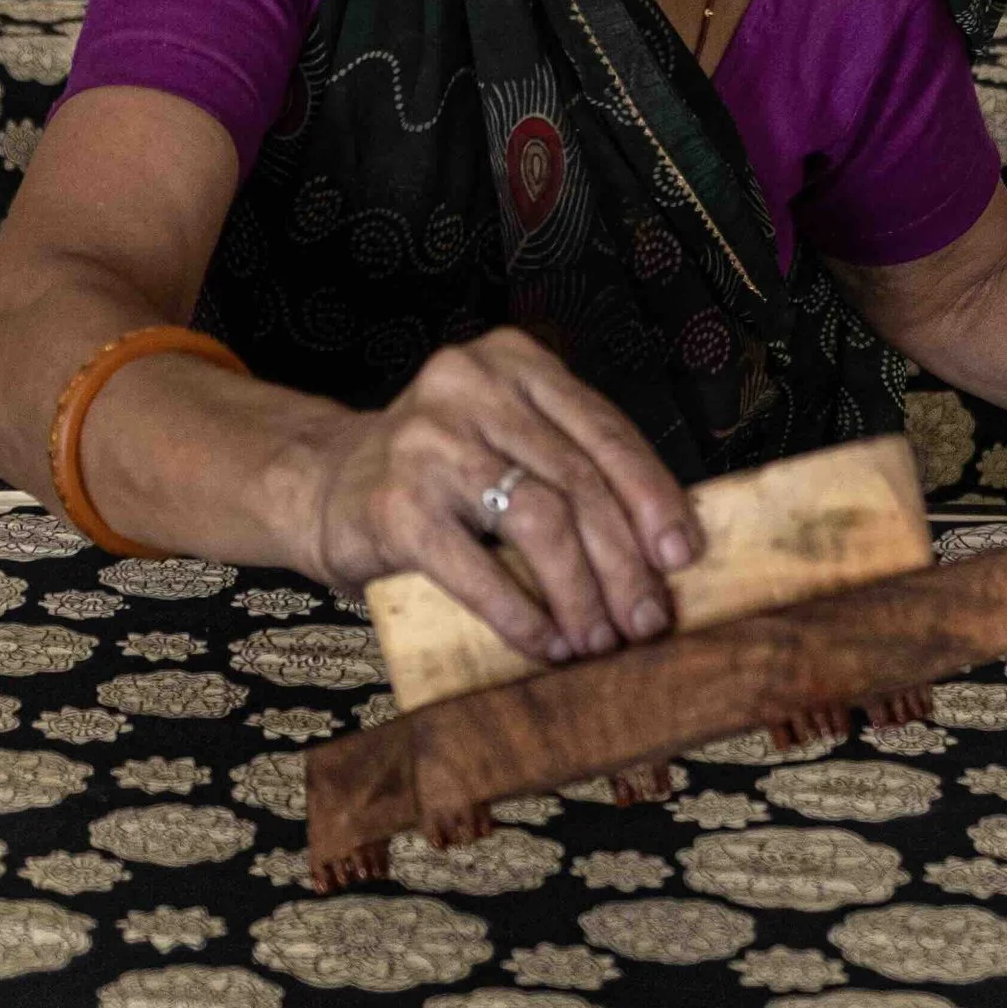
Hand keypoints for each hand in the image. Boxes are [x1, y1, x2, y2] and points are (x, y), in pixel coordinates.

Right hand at [295, 328, 699, 662]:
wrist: (323, 486)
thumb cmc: (439, 476)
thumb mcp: (506, 442)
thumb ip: (570, 466)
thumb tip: (666, 548)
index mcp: (512, 362)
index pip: (605, 430)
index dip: (654, 498)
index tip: (683, 557)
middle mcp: (470, 386)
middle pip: (580, 481)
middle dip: (625, 563)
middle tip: (649, 620)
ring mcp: (428, 442)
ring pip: (541, 521)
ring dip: (582, 593)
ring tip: (600, 640)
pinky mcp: (396, 504)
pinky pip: (479, 569)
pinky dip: (523, 615)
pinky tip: (548, 644)